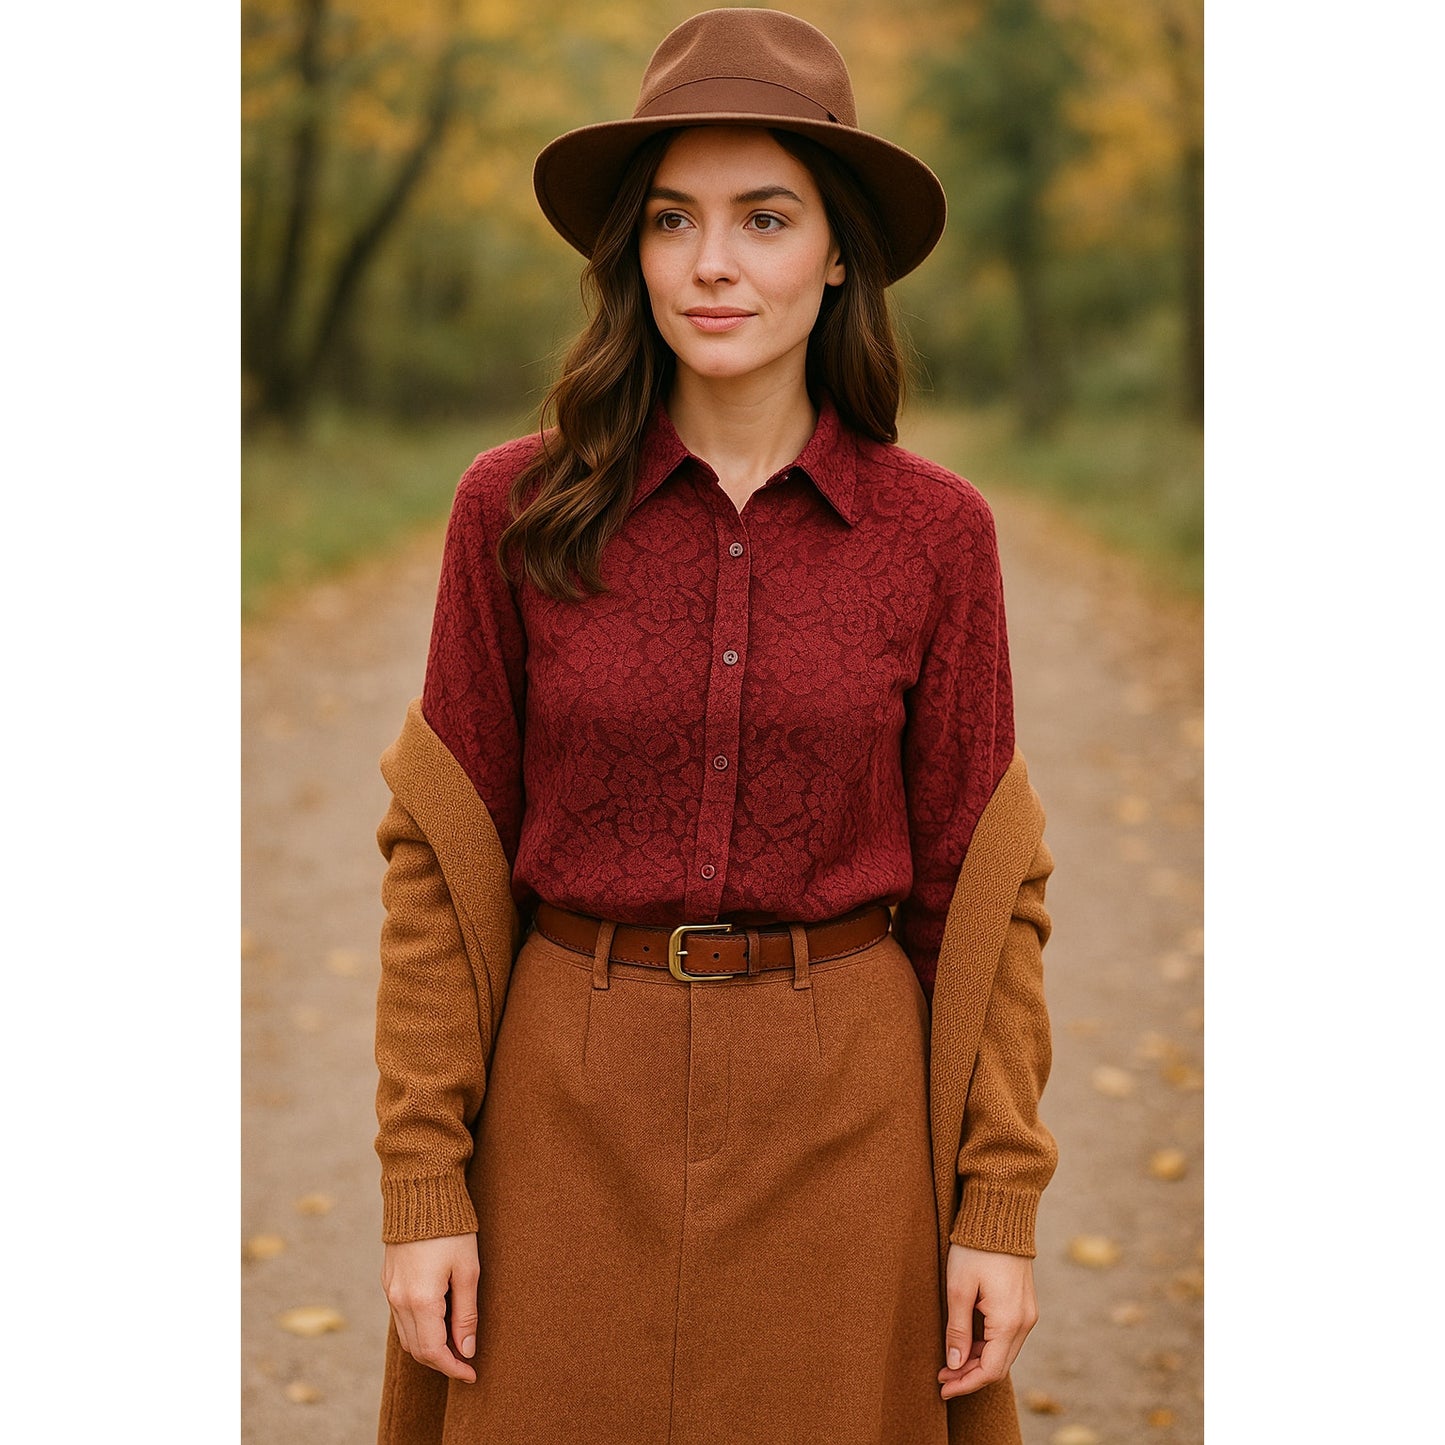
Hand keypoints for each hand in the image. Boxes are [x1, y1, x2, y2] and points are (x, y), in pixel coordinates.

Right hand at [381, 1233, 480, 1382]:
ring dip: (429, 1345)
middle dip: (441, 1360)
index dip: (453, 1367)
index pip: (433, 1352)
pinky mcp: (388, 1280)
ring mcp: (390, 1290)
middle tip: (467, 1361)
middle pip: (417, 1349)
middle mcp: (399, 1300)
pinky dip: (419, 1328)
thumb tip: (467, 1349)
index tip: (472, 1373)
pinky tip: (439, 1320)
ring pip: (407, 1335)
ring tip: (456, 1342)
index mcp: (420, 1301)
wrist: (421, 1192)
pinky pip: (400, 1316)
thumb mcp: (468, 1270)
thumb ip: (467, 1314)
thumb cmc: (451, 1229)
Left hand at [937, 1244, 1037, 1399]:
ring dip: (978, 1361)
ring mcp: (1028, 1313)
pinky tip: (967, 1343)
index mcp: (1009, 1321)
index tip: (943, 1388)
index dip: (965, 1383)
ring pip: (1004, 1352)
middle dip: (970, 1375)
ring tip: (949, 1362)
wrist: (1000, 1215)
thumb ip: (957, 1330)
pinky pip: (1007, 1337)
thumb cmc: (975, 1249)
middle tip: (942, 1377)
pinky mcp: (1024, 1305)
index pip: (990, 1370)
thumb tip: (955, 1364)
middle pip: (999, 1365)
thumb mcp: (958, 1289)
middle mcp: (1024, 1322)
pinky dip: (988, 1346)